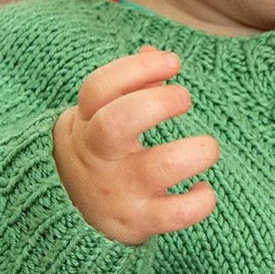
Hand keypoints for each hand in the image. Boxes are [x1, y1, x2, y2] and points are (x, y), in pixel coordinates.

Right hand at [53, 47, 219, 244]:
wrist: (67, 219)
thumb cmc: (99, 154)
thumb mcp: (98, 119)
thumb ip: (127, 87)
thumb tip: (154, 52)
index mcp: (86, 124)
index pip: (99, 88)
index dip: (137, 68)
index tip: (173, 62)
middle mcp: (99, 157)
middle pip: (117, 122)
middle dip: (158, 103)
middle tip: (184, 98)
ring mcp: (119, 191)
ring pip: (158, 167)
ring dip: (195, 152)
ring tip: (207, 148)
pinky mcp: (139, 222)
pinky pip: (176, 214)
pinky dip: (200, 200)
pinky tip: (202, 189)